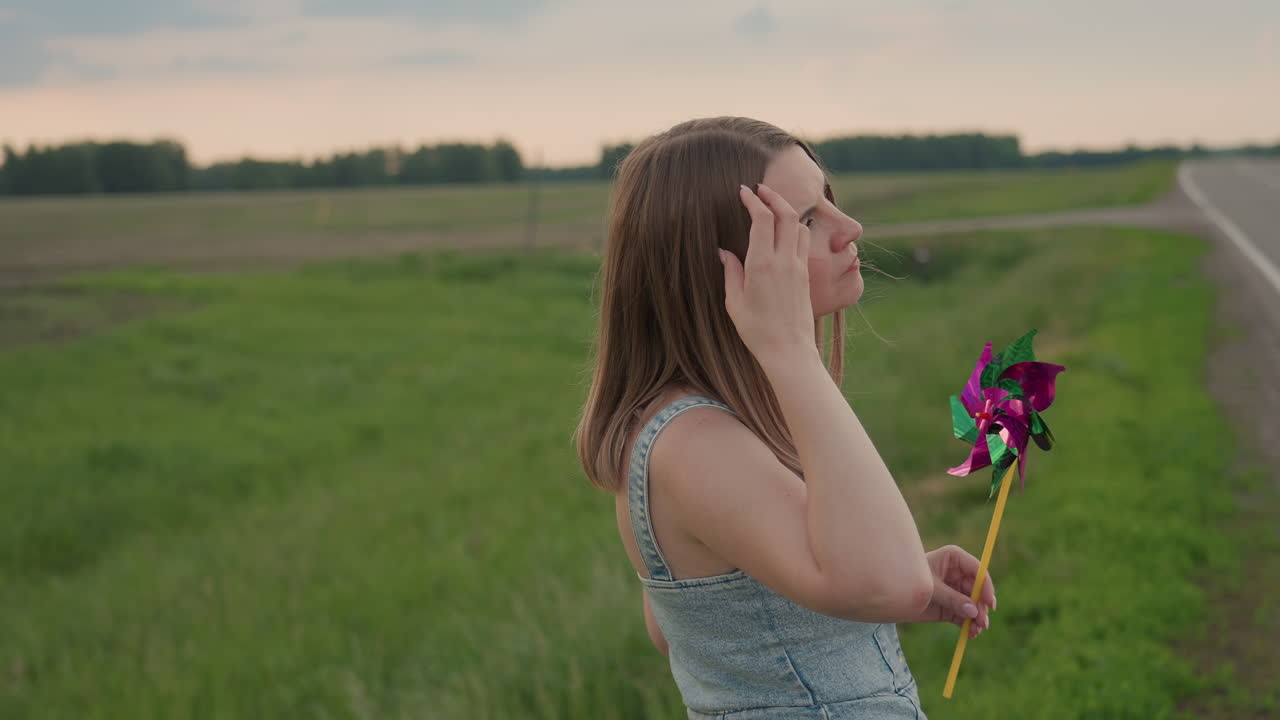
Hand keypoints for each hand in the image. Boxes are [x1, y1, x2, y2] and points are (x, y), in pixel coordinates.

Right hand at [718, 183, 816, 363]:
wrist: (789, 351)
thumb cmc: (756, 331)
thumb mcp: (734, 302)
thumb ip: (730, 272)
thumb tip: (724, 251)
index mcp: (761, 265)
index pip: (762, 219)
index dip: (753, 200)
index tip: (744, 191)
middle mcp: (783, 261)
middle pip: (785, 214)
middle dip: (773, 196)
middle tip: (760, 189)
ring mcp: (798, 266)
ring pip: (799, 226)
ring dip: (786, 212)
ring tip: (772, 209)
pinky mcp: (806, 275)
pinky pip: (804, 242)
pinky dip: (795, 229)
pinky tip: (785, 232)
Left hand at [910, 545, 996, 638]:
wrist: (892, 595)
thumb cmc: (908, 581)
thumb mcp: (930, 589)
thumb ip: (951, 599)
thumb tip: (973, 612)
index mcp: (954, 559)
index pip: (978, 570)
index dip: (986, 586)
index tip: (989, 603)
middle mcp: (959, 573)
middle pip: (979, 590)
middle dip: (981, 607)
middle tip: (982, 623)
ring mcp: (957, 590)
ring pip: (974, 604)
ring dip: (978, 618)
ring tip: (976, 630)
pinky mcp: (953, 606)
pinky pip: (966, 616)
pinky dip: (969, 625)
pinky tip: (970, 634)